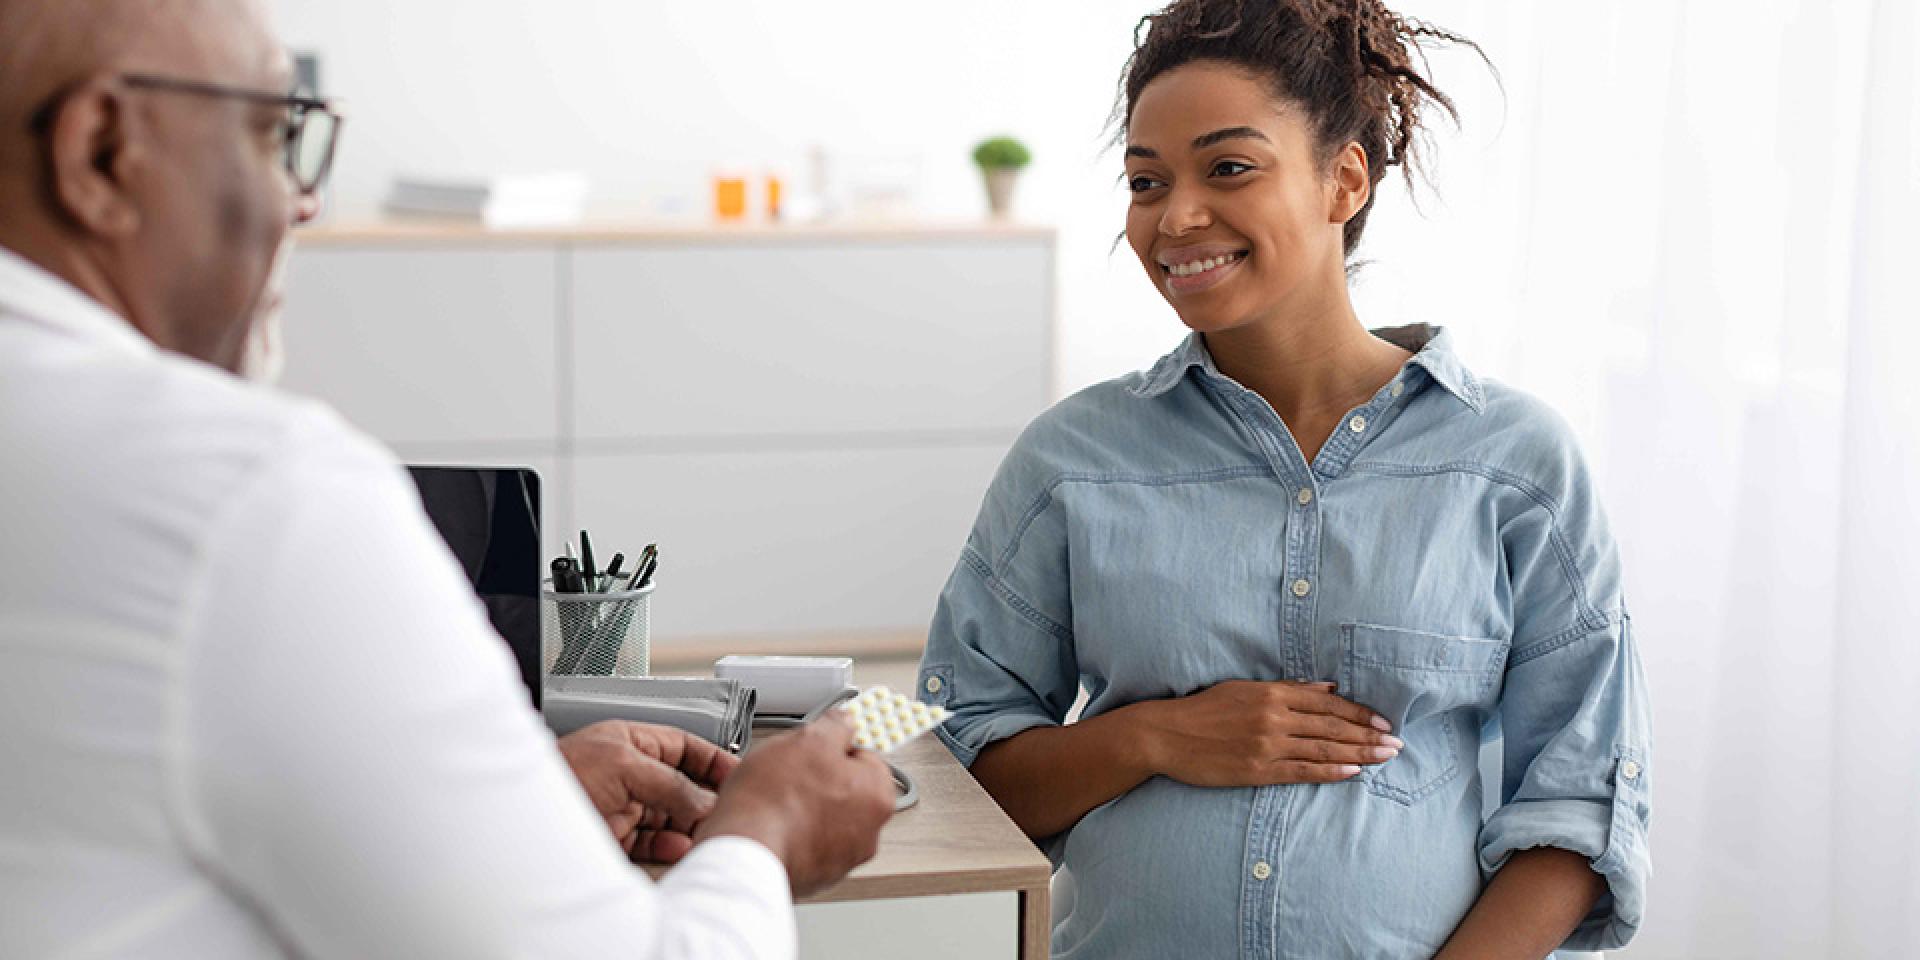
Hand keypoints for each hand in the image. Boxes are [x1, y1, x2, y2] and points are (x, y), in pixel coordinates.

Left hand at [556, 720, 738, 862]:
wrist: (517, 817)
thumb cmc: (557, 774)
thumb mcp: (624, 766)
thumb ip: (670, 782)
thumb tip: (704, 800)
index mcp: (631, 742)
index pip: (684, 746)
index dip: (713, 759)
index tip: (737, 775)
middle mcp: (627, 772)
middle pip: (680, 785)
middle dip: (703, 800)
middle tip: (721, 812)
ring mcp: (621, 804)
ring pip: (668, 817)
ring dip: (687, 828)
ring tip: (701, 835)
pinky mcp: (613, 835)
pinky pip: (651, 842)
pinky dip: (667, 847)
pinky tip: (676, 849)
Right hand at [693, 712, 895, 897]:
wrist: (743, 853)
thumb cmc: (775, 801)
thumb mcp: (809, 738)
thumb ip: (836, 725)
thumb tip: (844, 722)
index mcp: (878, 796)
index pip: (865, 756)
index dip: (834, 745)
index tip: (817, 746)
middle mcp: (869, 833)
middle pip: (846, 789)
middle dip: (818, 778)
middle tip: (789, 771)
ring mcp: (841, 859)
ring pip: (824, 817)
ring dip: (804, 807)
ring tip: (775, 800)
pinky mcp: (814, 876)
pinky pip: (805, 842)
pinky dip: (791, 833)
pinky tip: (771, 823)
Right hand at [1135, 680, 1400, 786]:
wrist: (1167, 735)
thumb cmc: (1204, 710)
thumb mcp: (1244, 689)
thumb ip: (1288, 689)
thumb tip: (1328, 688)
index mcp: (1271, 693)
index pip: (1327, 703)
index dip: (1359, 713)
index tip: (1383, 721)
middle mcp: (1274, 717)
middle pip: (1332, 726)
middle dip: (1368, 735)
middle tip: (1397, 743)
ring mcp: (1267, 745)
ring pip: (1323, 748)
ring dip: (1359, 753)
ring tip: (1385, 758)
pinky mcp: (1258, 769)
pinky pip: (1302, 771)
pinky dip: (1330, 770)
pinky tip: (1353, 772)